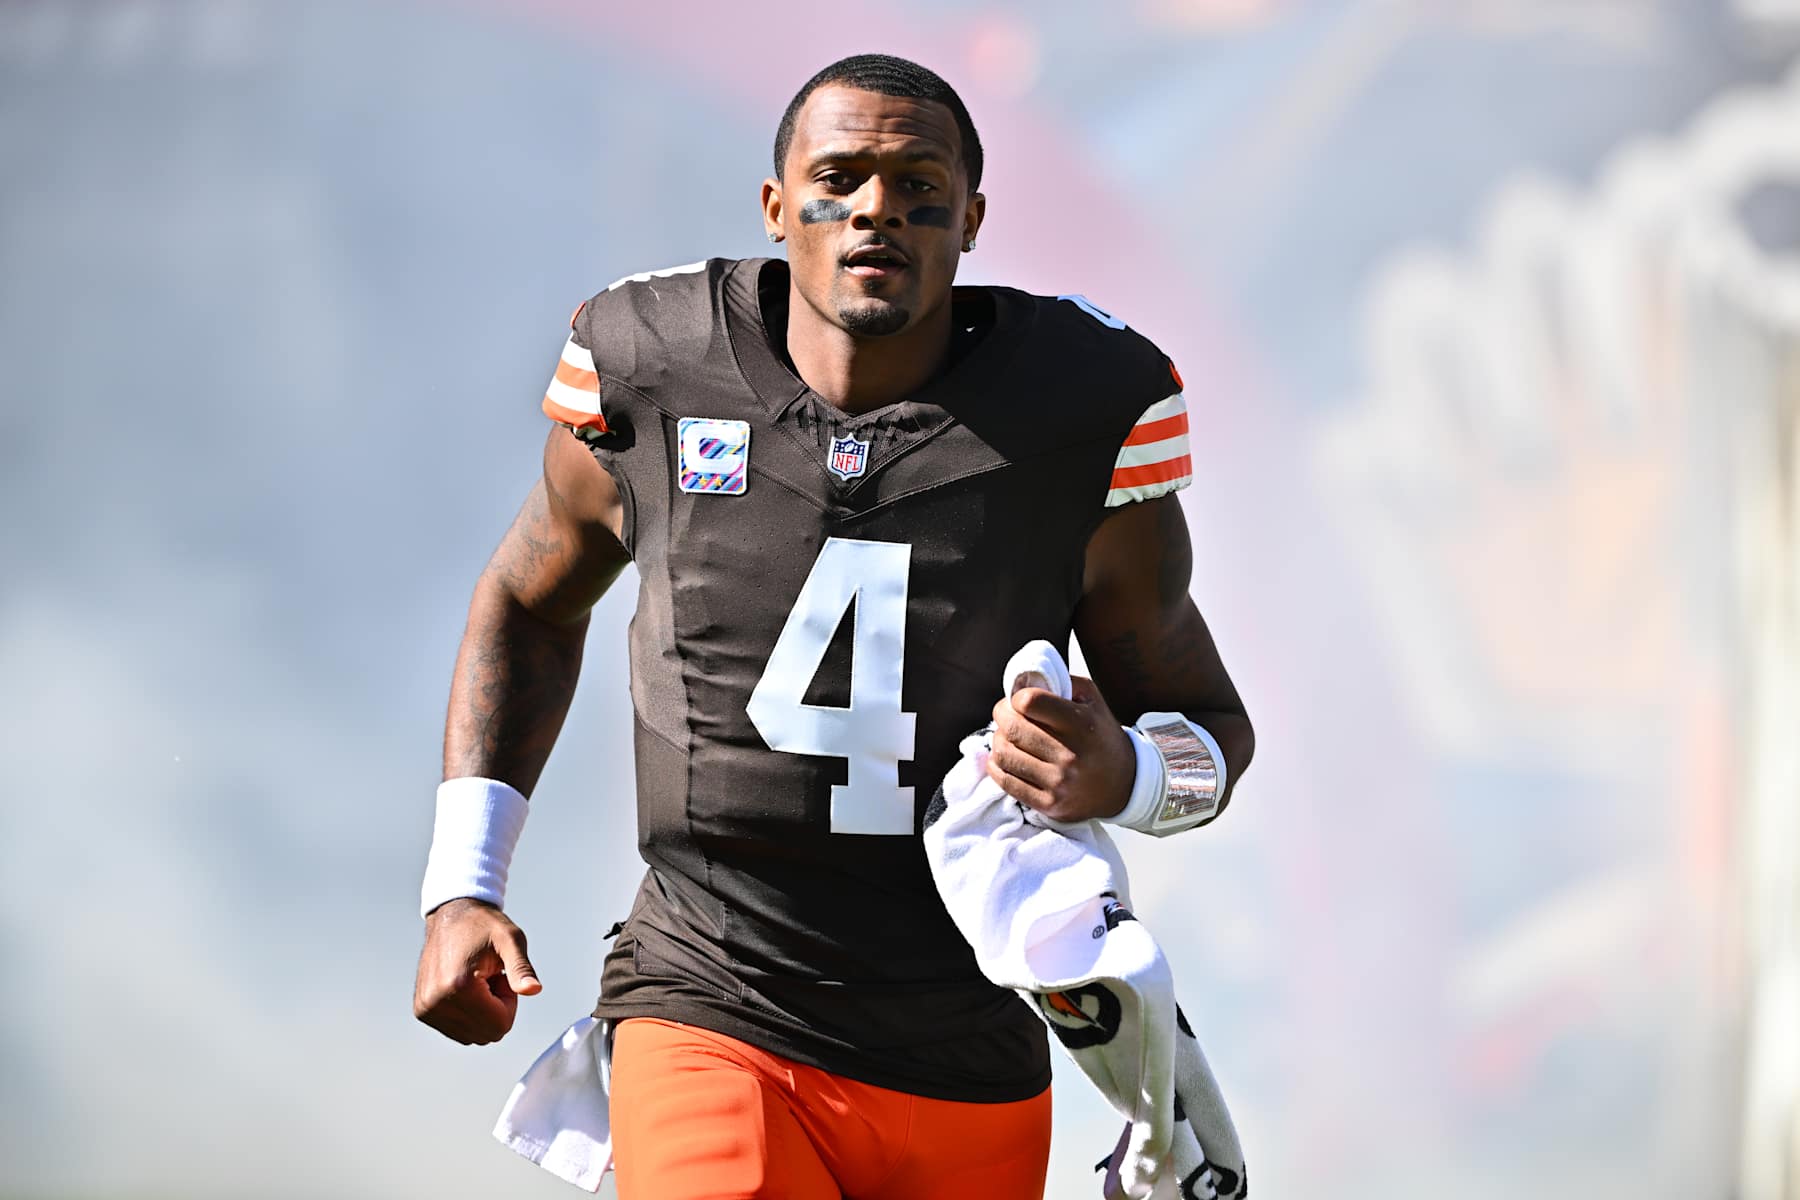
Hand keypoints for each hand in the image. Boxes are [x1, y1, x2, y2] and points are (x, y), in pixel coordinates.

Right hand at [413, 897, 540, 1044]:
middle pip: (487, 1034)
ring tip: (477, 981)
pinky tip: (465, 987)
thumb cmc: (482, 925)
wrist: (450, 914)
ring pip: (473, 1035)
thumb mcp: (511, 939)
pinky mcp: (422, 1011)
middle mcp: (436, 1002)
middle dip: (496, 1009)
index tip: (502, 976)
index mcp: (458, 986)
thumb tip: (533, 990)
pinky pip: (458, 1031)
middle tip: (490, 978)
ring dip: (482, 1012)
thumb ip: (522, 968)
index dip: (509, 1002)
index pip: (500, 1025)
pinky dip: (468, 1014)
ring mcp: (426, 1009)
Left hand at [987, 676, 1136, 822]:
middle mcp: (1071, 755)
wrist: (1124, 784)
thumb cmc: (1101, 735)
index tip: (1019, 700)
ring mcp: (1059, 783)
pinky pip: (1006, 781)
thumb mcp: (1092, 700)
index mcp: (1082, 724)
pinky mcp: (1050, 804)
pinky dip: (997, 766)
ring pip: (1004, 754)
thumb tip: (1022, 680)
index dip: (1016, 697)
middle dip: (1001, 715)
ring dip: (999, 740)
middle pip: (1012, 727)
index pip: (1029, 701)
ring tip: (1007, 737)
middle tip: (1005, 714)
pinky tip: (1006, 758)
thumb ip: (1061, 682)